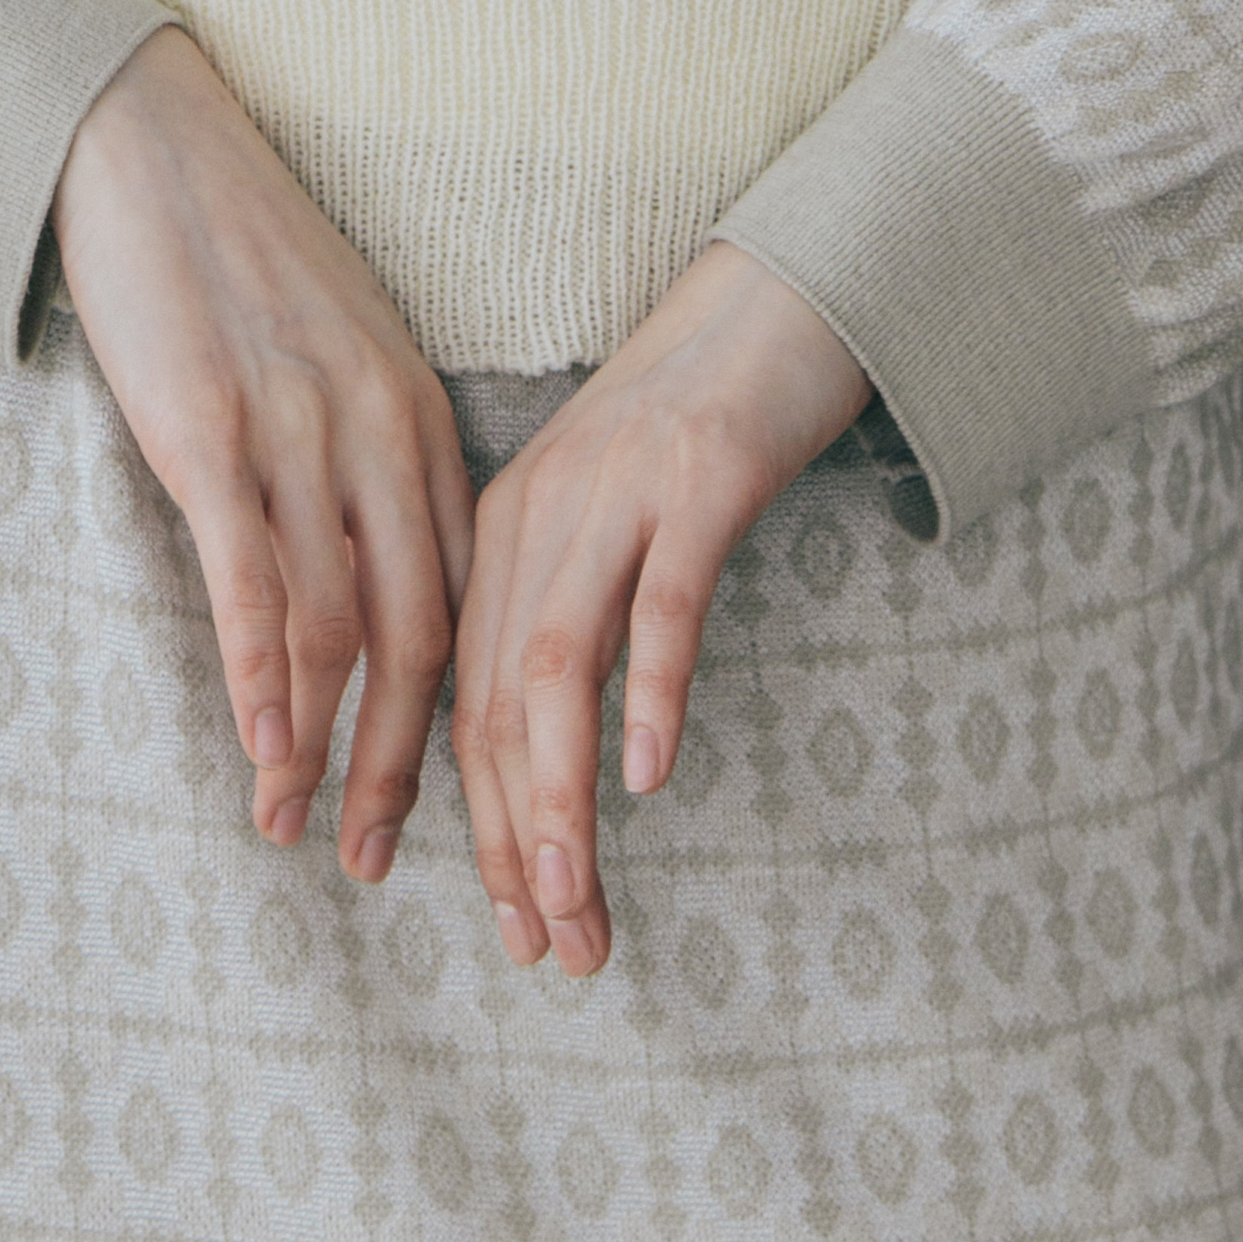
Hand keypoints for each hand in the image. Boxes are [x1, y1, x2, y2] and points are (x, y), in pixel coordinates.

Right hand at [48, 23, 474, 879]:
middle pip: (418, 633)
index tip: (449, 796)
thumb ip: (361, 446)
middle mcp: (373, 431)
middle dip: (404, 763)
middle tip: (389, 860)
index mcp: (413, 415)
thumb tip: (367, 556)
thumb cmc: (234, 249)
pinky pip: (252, 576)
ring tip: (297, 831)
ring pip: (334, 624)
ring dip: (318, 746)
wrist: (150, 140)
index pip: (461, 593)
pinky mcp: (210, 429)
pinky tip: (262, 748)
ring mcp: (294, 431)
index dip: (461, 712)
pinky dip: (262, 675)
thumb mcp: (334, 345)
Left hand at [448, 239, 872, 978]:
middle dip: (514, 842)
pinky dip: (650, 690)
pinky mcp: (700, 474)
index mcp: (502, 532)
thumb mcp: (606, 519)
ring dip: (560, 796)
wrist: (776, 292)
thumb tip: (555, 758)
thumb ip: (569, 614)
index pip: (465, 705)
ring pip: (555, 668)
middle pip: (495, 703)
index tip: (515, 928)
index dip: (483, 828)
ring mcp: (618, 492)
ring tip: (575, 898)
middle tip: (549, 949)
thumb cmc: (698, 423)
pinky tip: (654, 774)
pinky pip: (662, 598)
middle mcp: (539, 513)